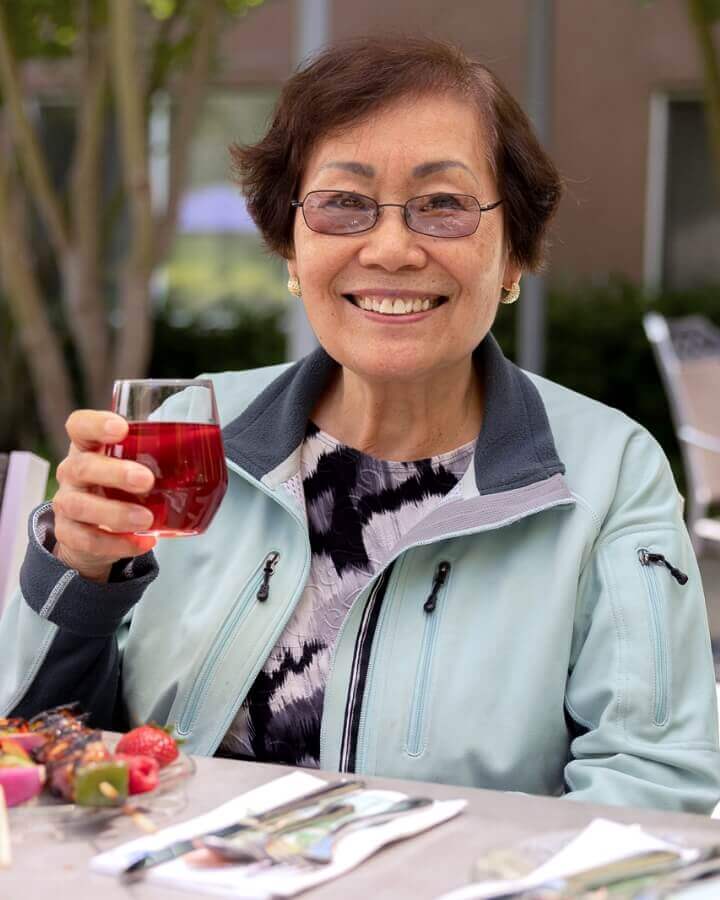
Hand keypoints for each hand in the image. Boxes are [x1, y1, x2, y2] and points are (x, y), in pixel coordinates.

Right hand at [52, 410, 157, 582]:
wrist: (93, 530)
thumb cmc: (121, 487)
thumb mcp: (135, 466)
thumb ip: (158, 456)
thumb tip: (211, 448)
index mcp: (89, 447)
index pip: (80, 425)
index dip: (96, 424)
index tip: (122, 429)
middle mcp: (73, 472)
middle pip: (82, 466)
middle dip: (114, 473)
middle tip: (146, 480)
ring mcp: (67, 503)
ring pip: (80, 505)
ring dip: (116, 513)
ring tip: (147, 519)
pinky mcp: (69, 534)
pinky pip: (88, 540)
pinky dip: (118, 544)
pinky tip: (144, 541)